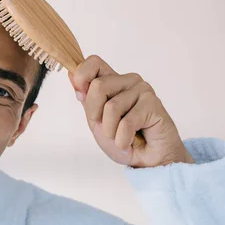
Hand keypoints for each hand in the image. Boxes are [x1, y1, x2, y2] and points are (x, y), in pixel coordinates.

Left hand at [68, 55, 194, 167]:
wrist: (145, 161)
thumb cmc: (122, 139)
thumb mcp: (96, 120)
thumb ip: (86, 98)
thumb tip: (72, 73)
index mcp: (112, 82)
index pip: (93, 63)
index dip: (81, 76)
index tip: (81, 96)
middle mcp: (128, 81)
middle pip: (98, 86)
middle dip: (96, 114)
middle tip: (108, 128)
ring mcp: (142, 90)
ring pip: (111, 107)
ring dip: (111, 131)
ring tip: (122, 137)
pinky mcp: (153, 103)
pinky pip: (126, 122)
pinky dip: (122, 139)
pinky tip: (130, 142)